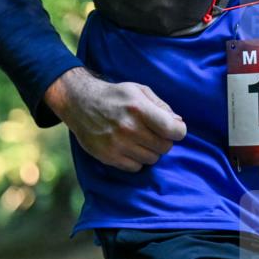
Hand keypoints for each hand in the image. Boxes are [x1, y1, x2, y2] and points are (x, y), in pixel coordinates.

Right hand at [43, 67, 186, 171]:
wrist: (80, 104)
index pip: (172, 130)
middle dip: (163, 141)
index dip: (178, 131)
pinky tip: (129, 148)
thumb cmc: (113, 96)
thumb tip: (178, 122)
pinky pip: (135, 167)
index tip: (173, 129)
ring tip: (140, 141)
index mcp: (138, 108)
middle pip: (164, 147)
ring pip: (151, 159)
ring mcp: (117, 145)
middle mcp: (128, 128)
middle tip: (153, 134)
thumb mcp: (138, 91)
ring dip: (150, 151)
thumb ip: (160, 106)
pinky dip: (136, 160)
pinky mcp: (108, 156)